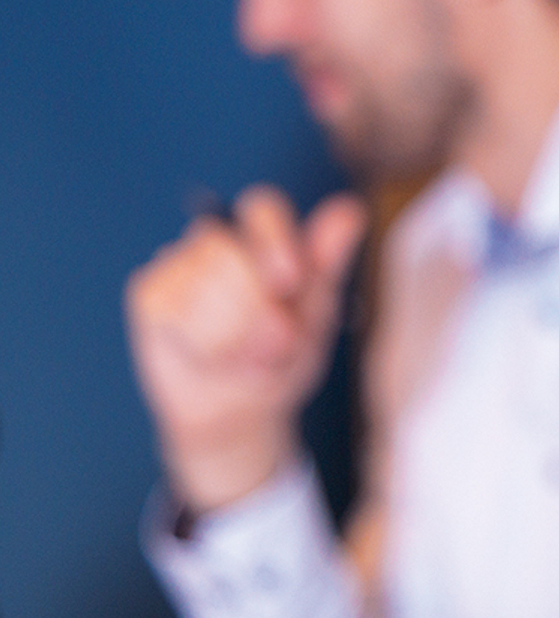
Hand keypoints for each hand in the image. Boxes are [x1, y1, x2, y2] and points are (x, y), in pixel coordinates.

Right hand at [126, 187, 367, 511]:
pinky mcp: (149, 293)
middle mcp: (219, 241)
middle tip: (277, 343)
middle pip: (226, 249)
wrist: (239, 410)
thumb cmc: (283, 354)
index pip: (262, 207)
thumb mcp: (316, 313)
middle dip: (255, 306)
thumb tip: (350, 210)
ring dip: (231, 331)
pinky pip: (171, 308)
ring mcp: (178, 263)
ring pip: (199, 281)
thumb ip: (327, 262)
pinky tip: (208, 355)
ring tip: (245, 356)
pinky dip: (200, 341)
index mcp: (267, 238)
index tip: (289, 281)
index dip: (273, 239)